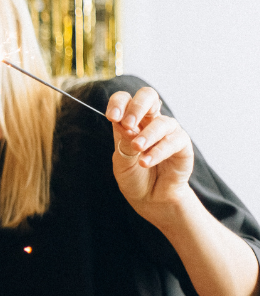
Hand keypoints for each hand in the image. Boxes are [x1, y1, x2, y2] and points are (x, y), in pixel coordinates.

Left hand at [105, 86, 194, 214]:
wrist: (150, 199)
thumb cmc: (134, 177)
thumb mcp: (122, 160)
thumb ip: (123, 142)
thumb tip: (124, 124)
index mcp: (130, 121)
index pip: (125, 99)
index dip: (118, 103)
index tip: (112, 117)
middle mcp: (150, 122)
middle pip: (148, 96)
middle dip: (137, 106)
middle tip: (128, 124)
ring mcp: (168, 132)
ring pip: (162, 121)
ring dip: (147, 135)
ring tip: (137, 148)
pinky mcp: (182, 145)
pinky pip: (174, 141)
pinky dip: (158, 150)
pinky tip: (146, 161)